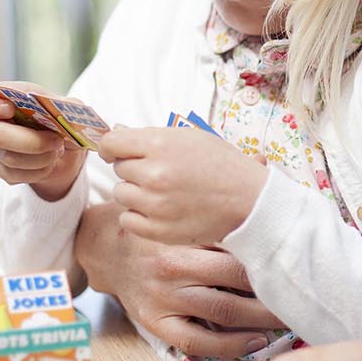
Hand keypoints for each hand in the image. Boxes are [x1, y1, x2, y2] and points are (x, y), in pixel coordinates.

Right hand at [0, 81, 84, 201]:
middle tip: (57, 140)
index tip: (8, 109)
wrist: (64, 148)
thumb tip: (69, 109)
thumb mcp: (69, 107)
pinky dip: (39, 171)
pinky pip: (14, 175)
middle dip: (32, 141)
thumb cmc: (59, 119)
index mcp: (3, 99)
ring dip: (42, 157)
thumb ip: (69, 105)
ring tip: (57, 150)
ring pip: (10, 158)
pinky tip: (49, 162)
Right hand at [75, 202, 287, 358]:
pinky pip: (197, 342)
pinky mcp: (156, 323)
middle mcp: (170, 268)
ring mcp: (162, 298)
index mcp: (181, 236)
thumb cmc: (155, 222)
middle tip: (300, 292)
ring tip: (287, 318)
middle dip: (271, 290)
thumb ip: (221, 196)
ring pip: (222, 313)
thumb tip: (266, 164)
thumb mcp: (181, 204)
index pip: (234, 249)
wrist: (103, 247)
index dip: (268, 257)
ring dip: (260, 319)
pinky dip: (230, 346)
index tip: (295, 260)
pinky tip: (255, 342)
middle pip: (233, 281)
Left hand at [99, 126, 269, 246]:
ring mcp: (155, 205)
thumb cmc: (221, 165)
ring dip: (137, 192)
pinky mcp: (158, 230)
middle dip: (135, 168)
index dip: (113, 146)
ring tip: (164, 192)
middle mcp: (154, 174)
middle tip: (161, 172)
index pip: (112, 142)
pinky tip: (160, 209)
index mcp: (160, 145)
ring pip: (122, 194)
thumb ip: (150, 136)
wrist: (249, 200)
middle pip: (120, 168)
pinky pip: (127, 219)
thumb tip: (115, 130)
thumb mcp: (190, 138)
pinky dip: (139, 215)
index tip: (119, 151)